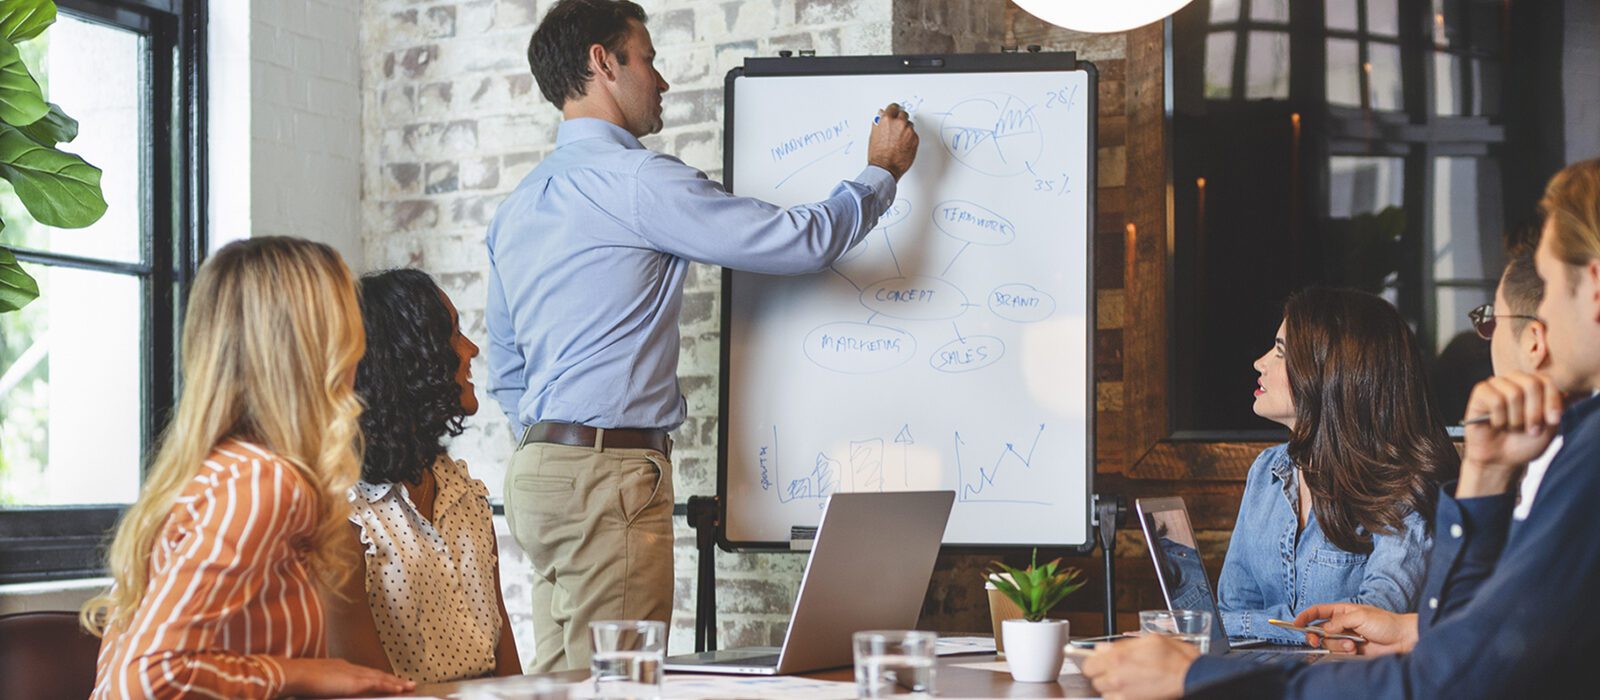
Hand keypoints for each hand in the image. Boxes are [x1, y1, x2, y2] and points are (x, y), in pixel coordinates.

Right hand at [279, 657, 413, 696]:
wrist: (294, 674)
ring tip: (410, 686)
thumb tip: (324, 693)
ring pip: (381, 677)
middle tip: (406, 683)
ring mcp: (353, 673)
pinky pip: (379, 683)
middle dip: (391, 679)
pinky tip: (401, 689)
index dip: (375, 677)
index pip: (362, 673)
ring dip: (396, 682)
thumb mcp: (313, 686)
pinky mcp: (355, 681)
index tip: (385, 680)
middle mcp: (348, 667)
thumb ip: (323, 688)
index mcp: (338, 667)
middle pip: (375, 673)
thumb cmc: (297, 681)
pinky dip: (391, 686)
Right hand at [867, 102, 918, 179]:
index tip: (894, 111)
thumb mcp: (874, 135)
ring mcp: (909, 131)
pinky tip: (903, 145)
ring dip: (905, 129)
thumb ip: (880, 122)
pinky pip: (914, 134)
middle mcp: (899, 123)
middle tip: (896, 128)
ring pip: (909, 125)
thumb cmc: (878, 155)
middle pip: (903, 114)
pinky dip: (910, 138)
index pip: (893, 107)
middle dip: (900, 120)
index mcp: (887, 119)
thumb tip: (881, 115)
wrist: (885, 168)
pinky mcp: (915, 139)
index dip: (893, 110)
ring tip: (898, 139)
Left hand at [1080, 635, 1198, 699]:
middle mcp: (1117, 678)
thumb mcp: (1149, 640)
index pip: (1088, 665)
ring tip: (1128, 680)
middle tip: (1117, 670)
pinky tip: (1134, 689)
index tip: (1100, 662)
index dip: (1094, 663)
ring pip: (1105, 693)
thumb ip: (1121, 645)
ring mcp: (1124, 695)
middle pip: (1095, 681)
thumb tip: (1102, 648)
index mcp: (1118, 658)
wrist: (1192, 678)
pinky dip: (1122, 697)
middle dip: (1104, 675)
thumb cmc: (1176, 658)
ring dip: (1113, 688)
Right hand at [1293, 603, 1416, 655]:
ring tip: (1352, 644)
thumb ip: (1339, 621)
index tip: (1295, 624)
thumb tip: (1323, 629)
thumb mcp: (1360, 616)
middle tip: (1315, 641)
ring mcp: (1345, 638)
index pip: (1317, 612)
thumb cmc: (1384, 622)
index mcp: (1341, 611)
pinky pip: (1338, 653)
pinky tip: (1356, 649)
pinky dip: (1344, 652)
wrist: (1402, 639)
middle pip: (1317, 631)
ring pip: (1328, 644)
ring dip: (1337, 645)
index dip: (1304, 617)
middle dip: (1314, 636)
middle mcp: (1340, 625)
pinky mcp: (1351, 651)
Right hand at [1460, 371, 1563, 496]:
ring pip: (1513, 393)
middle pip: (1531, 384)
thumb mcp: (1549, 426)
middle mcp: (1514, 381)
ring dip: (1515, 419)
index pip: (1546, 381)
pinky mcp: (1480, 393)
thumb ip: (1556, 407)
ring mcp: (1496, 385)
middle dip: (1534, 412)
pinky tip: (1496, 424)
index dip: (1552, 401)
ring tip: (1511, 428)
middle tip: (1531, 430)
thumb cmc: (1524, 442)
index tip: (1553, 421)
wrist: (1502, 460)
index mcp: (1533, 385)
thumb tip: (1564, 393)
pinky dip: (1499, 418)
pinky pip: (1495, 400)